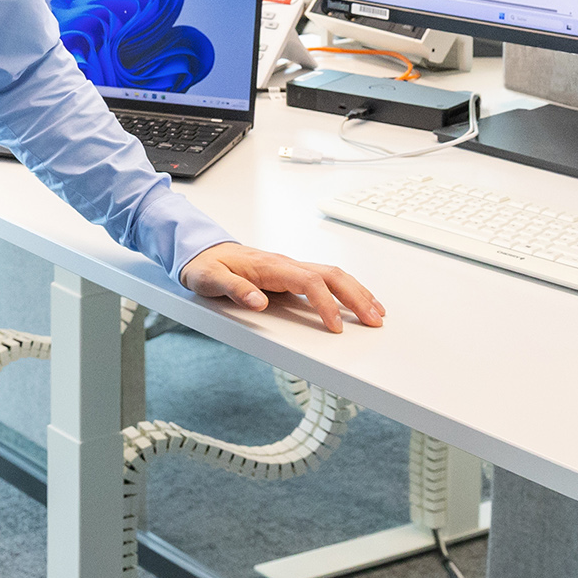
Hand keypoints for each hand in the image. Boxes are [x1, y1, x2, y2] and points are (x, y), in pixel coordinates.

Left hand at [181, 243, 384, 331]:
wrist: (200, 250)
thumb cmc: (205, 265)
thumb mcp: (209, 279)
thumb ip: (234, 290)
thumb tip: (258, 302)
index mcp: (270, 266)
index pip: (309, 282)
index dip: (326, 304)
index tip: (336, 328)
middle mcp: (286, 264)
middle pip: (332, 274)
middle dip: (356, 297)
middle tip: (375, 321)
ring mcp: (290, 268)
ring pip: (334, 274)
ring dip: (358, 292)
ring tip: (377, 313)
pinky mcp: (291, 275)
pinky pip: (326, 279)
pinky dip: (347, 289)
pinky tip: (357, 301)